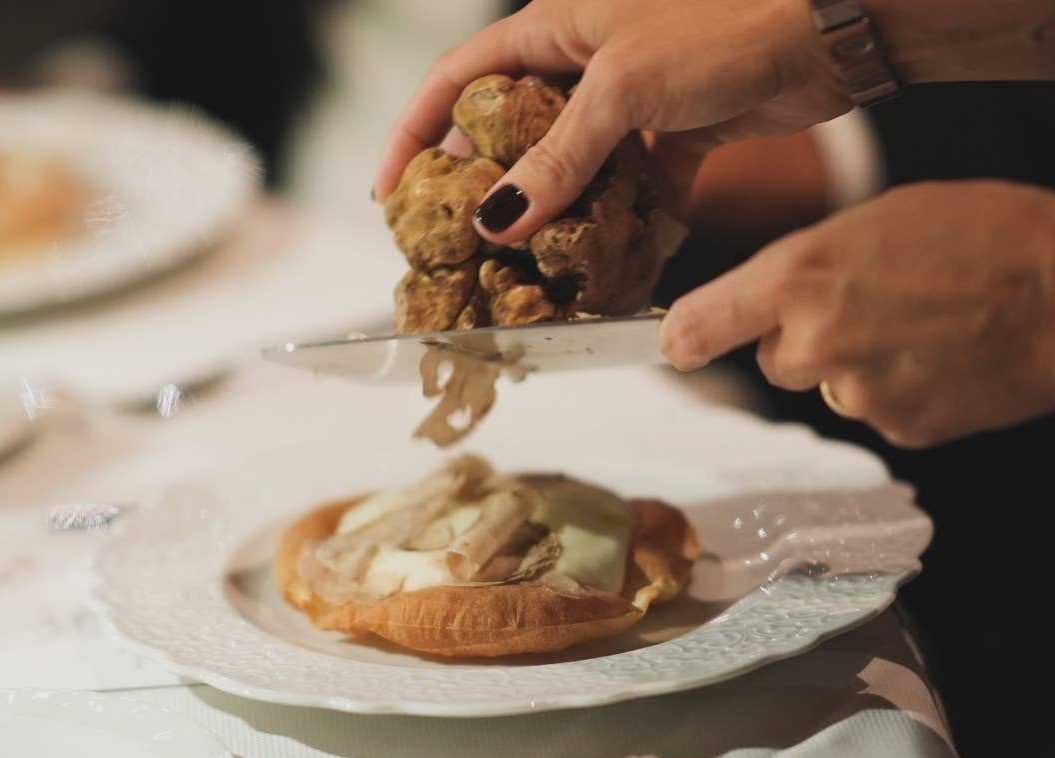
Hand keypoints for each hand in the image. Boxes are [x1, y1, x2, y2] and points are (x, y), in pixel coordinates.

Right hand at [373, 0, 849, 243]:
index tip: (388, 194)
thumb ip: (557, 159)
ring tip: (537, 268)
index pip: (456, 80)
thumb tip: (498, 219)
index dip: (413, 134)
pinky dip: (625, 221)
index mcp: (552, 26)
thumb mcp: (622, 90)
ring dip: (559, 217)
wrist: (833, 24)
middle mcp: (584, 61)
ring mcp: (630, 99)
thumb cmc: (725, 23)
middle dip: (489, 190)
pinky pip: (631, 185)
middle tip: (466, 248)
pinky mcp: (675, 131)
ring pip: (573, 167)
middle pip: (510, 132)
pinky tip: (619, 260)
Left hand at [660, 180, 1054, 447]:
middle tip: (866, 305)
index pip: (698, 327)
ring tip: (916, 325)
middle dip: (803, 339)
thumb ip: (804, 266)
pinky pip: (874, 409)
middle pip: (774, 359)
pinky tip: (936, 357)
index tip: (678, 345)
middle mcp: (814, 342)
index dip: (684, 338)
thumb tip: (766, 300)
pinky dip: (897, 389)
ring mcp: (857, 392)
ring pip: (826, 385)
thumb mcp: (871, 220)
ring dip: (854, 364)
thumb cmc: (981, 236)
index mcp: (797, 278)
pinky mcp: (899, 428)